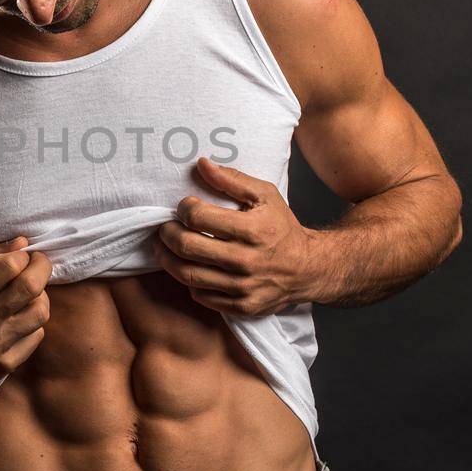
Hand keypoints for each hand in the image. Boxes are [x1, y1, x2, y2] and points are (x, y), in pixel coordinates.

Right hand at [0, 236, 51, 384]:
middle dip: (42, 268)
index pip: (11, 264)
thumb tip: (23, 243)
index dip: (23, 255)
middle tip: (39, 265)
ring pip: (40, 312)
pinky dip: (32, 324)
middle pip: (31, 286)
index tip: (23, 256)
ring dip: (40, 297)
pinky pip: (36, 336)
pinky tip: (19, 319)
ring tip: (30, 295)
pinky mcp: (5, 363)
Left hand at [155, 156, 319, 316]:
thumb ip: (232, 180)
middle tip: (165, 227)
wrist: (308, 268)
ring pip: (188, 275)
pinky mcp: (241, 306)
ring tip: (163, 247)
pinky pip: (201, 295)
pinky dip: (188, 281)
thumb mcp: (265, 195)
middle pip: (188, 247)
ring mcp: (243, 286)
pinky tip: (187, 267)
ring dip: (167, 258)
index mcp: (252, 229)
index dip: (184, 208)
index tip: (184, 206)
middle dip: (168, 233)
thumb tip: (202, 165)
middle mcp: (246, 260)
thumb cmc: (282, 227)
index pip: (199, 217)